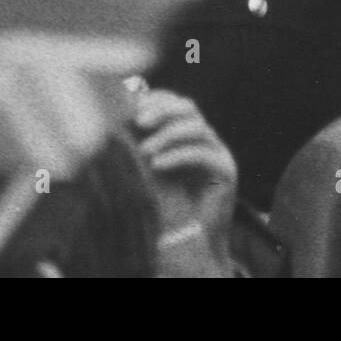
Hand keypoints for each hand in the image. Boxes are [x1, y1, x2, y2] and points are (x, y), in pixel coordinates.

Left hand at [132, 89, 236, 275]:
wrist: (195, 240)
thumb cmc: (168, 204)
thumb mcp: (151, 171)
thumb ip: (141, 148)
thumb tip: (113, 127)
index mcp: (189, 133)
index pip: (176, 102)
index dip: (156, 99)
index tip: (132, 107)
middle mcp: (207, 138)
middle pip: (188, 107)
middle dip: (162, 110)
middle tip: (138, 122)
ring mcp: (219, 152)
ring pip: (196, 127)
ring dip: (167, 135)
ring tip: (145, 151)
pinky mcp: (227, 171)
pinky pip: (203, 154)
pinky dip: (177, 156)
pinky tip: (157, 166)